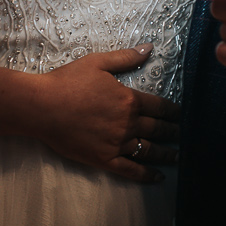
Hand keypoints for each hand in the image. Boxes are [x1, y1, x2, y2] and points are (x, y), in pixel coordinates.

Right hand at [15, 46, 179, 182]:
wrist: (41, 106)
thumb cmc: (67, 81)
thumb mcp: (97, 62)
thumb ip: (125, 58)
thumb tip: (149, 48)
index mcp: (129, 100)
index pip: (160, 107)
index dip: (174, 112)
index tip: (182, 116)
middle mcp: (128, 123)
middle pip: (158, 130)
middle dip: (173, 133)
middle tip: (183, 135)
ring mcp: (117, 144)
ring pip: (149, 151)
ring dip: (166, 154)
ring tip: (177, 156)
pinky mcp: (104, 159)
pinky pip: (131, 170)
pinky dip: (147, 175)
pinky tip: (158, 177)